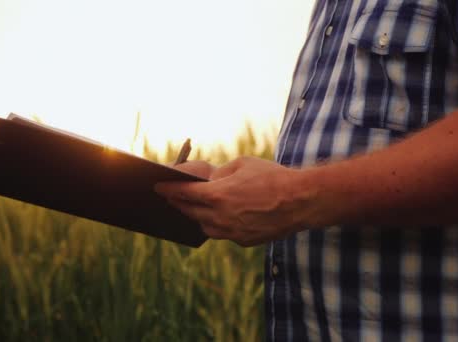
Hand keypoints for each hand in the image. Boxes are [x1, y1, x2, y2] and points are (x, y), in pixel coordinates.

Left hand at [155, 157, 308, 246]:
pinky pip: (224, 233)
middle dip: (179, 204)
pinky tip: (220, 217)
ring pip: (206, 227)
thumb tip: (211, 182)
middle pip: (190, 212)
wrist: (300, 201)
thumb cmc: (272, 177)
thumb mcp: (242, 164)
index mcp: (217, 196)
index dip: (168, 190)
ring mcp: (232, 232)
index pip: (183, 194)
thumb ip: (221, 174)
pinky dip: (219, 224)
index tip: (157, 186)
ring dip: (198, 217)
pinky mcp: (245, 241)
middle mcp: (220, 217)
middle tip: (171, 198)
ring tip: (193, 209)